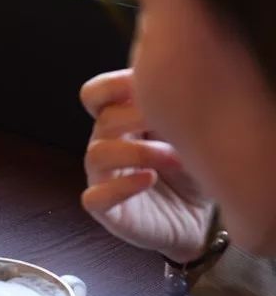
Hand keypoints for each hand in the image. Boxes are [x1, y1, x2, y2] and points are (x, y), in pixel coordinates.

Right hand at [80, 69, 212, 262]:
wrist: (199, 218)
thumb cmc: (192, 169)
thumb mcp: (189, 131)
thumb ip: (173, 107)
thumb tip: (177, 77)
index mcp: (120, 122)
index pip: (95, 94)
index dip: (113, 85)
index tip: (146, 85)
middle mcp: (106, 146)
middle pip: (103, 120)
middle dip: (140, 117)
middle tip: (176, 123)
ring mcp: (102, 178)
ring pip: (98, 154)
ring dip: (139, 152)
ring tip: (176, 159)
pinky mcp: (105, 210)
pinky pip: (95, 196)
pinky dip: (122, 186)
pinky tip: (150, 180)